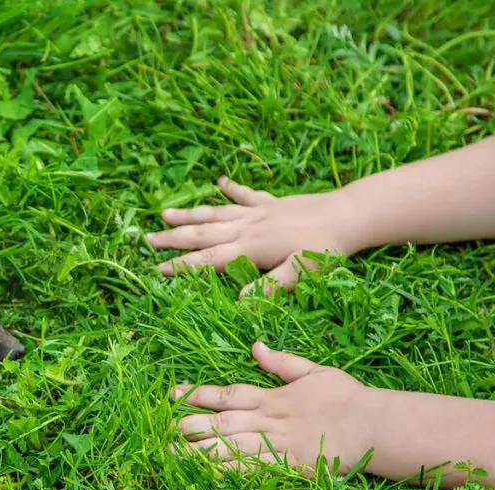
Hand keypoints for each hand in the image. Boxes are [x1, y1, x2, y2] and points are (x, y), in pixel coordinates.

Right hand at [146, 177, 363, 296]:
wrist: (347, 214)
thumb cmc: (326, 248)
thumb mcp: (300, 272)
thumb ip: (270, 286)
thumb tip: (240, 301)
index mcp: (250, 248)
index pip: (208, 259)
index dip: (182, 265)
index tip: (157, 268)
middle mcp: (247, 228)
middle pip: (202, 233)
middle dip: (173, 237)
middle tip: (147, 238)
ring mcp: (257, 213)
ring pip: (215, 213)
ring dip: (189, 214)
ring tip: (164, 212)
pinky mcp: (271, 203)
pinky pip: (245, 195)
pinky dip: (231, 189)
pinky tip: (219, 183)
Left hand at [171, 342, 381, 475]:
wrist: (375, 426)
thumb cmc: (346, 397)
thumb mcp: (313, 370)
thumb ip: (281, 362)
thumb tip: (255, 345)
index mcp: (271, 396)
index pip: (226, 394)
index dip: (197, 394)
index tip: (173, 394)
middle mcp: (268, 420)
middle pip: (221, 422)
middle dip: (191, 424)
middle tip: (163, 427)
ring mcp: (277, 445)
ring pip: (230, 447)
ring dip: (199, 450)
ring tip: (172, 453)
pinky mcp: (288, 468)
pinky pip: (253, 471)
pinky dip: (228, 472)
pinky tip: (207, 475)